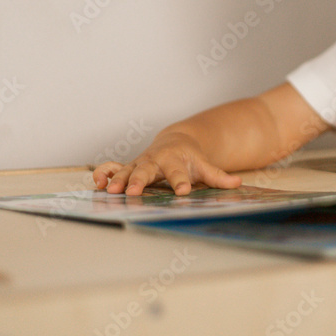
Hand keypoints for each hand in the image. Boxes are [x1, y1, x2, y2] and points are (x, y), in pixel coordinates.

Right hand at [92, 129, 241, 195]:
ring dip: (118, 180)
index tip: (183, 192)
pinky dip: (104, 174)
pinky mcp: (129, 167)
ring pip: (127, 170)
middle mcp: (156, 160)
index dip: (181, 182)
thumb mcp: (205, 166)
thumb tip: (238, 183)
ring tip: (111, 191)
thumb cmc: (190, 158)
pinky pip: (113, 168)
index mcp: (175, 160)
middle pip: (147, 170)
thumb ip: (218, 176)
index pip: (179, 173)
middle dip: (140, 180)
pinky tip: (98, 183)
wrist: (175, 143)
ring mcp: (140, 163)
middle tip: (134, 192)